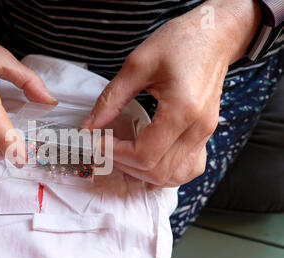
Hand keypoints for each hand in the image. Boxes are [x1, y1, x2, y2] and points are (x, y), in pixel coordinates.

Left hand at [82, 0, 260, 187]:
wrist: (214, 36)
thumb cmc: (179, 42)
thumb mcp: (137, 64)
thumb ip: (111, 99)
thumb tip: (89, 126)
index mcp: (182, 110)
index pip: (144, 154)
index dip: (114, 153)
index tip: (96, 141)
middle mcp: (197, 129)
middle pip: (157, 171)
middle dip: (124, 164)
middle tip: (104, 147)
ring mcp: (205, 134)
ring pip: (174, 176)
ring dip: (143, 173)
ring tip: (122, 154)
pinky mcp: (205, 134)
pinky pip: (188, 169)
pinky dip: (165, 173)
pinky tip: (148, 160)